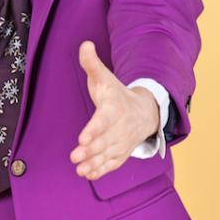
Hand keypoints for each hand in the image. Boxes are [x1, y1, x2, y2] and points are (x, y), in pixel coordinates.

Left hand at [69, 40, 159, 179]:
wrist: (145, 111)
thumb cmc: (118, 94)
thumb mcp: (104, 77)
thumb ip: (92, 63)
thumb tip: (84, 44)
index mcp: (115, 108)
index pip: (104, 120)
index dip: (94, 130)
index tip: (82, 138)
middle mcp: (120, 127)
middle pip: (105, 141)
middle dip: (91, 150)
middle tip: (75, 156)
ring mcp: (122, 142)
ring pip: (108, 155)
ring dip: (94, 163)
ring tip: (80, 169)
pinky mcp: (121, 153)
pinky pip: (113, 163)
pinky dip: (102, 170)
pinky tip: (89, 175)